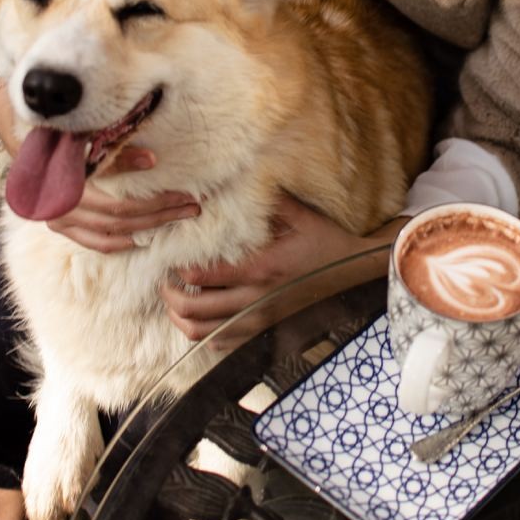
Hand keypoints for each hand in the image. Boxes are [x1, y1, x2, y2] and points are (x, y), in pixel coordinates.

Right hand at [0, 78, 199, 252]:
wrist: (24, 140)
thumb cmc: (61, 135)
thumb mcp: (87, 138)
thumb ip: (117, 153)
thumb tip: (153, 161)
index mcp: (69, 188)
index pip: (121, 208)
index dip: (156, 206)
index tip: (187, 197)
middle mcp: (61, 210)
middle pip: (121, 223)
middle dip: (160, 216)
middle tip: (192, 207)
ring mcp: (58, 221)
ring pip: (111, 235)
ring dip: (148, 230)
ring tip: (177, 219)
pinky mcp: (59, 226)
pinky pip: (94, 243)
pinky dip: (119, 243)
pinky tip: (142, 239)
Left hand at [159, 196, 403, 342]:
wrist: (354, 277)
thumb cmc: (327, 245)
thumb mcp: (303, 217)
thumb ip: (273, 200)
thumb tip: (246, 177)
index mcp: (262, 269)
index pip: (205, 276)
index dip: (180, 269)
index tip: (172, 257)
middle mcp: (257, 301)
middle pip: (194, 310)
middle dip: (170, 296)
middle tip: (165, 280)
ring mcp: (259, 322)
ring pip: (203, 333)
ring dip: (181, 318)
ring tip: (175, 300)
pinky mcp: (264, 333)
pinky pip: (222, 343)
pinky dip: (204, 332)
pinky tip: (201, 316)